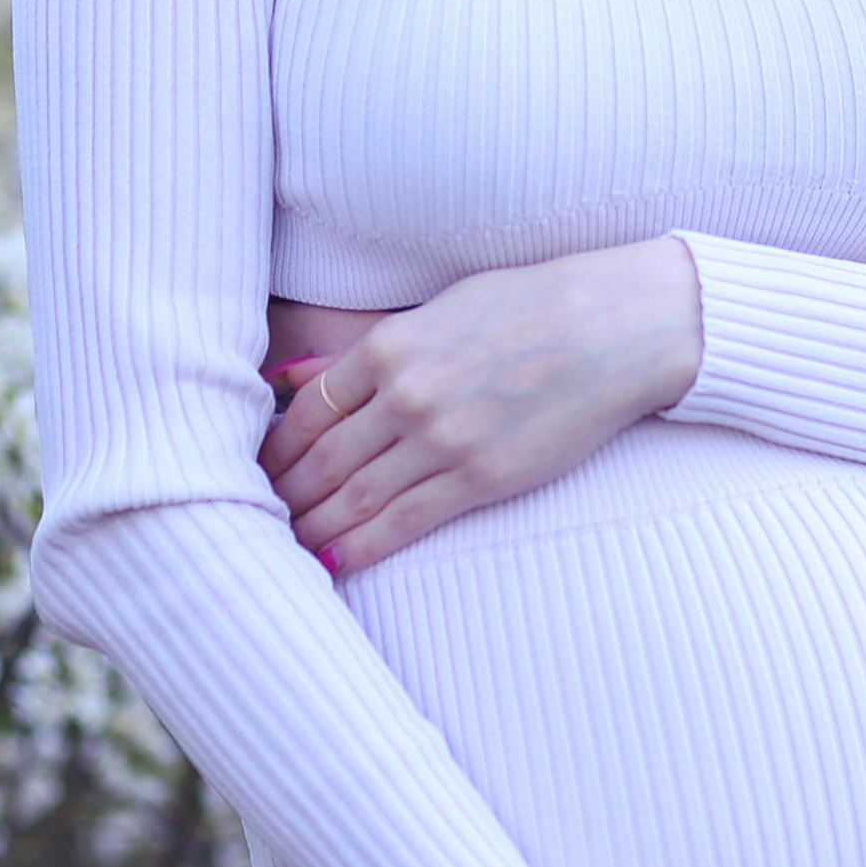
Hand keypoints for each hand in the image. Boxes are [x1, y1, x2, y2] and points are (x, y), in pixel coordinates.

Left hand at [259, 241, 703, 575]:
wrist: (614, 326)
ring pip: (353, 497)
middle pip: (320, 458)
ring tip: (282, 547)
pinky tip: (333, 561)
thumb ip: (372, 347)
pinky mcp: (481, 477)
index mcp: (389, 345)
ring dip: (312, 527)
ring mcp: (441, 439)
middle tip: (251, 519)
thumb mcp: (441, 306)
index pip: (307, 409)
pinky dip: (361, 546)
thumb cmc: (530, 305)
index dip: (275, 447)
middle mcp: (405, 394)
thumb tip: (294, 374)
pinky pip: (405, 521)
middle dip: (283, 494)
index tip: (257, 470)